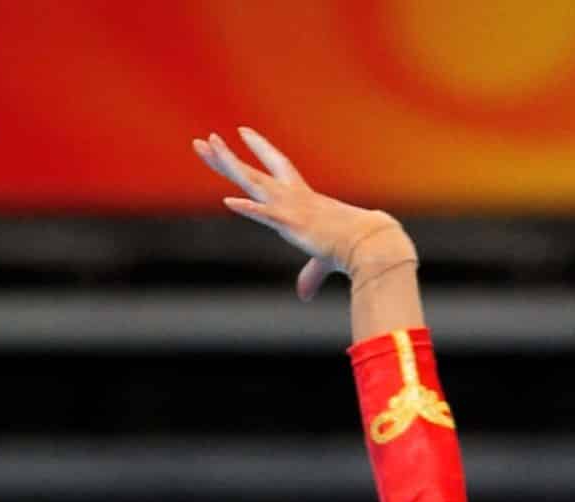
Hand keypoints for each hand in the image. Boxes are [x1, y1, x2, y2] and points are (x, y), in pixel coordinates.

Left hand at [191, 126, 405, 301]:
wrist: (370, 242)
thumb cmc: (352, 247)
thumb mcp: (324, 261)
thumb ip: (309, 276)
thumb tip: (304, 296)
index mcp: (301, 196)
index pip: (276, 165)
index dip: (259, 148)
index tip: (242, 132)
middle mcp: (291, 196)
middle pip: (251, 172)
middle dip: (226, 157)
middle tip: (203, 142)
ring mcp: (290, 207)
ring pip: (251, 181)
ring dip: (228, 164)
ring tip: (206, 146)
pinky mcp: (293, 224)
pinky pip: (265, 215)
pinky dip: (248, 209)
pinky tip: (228, 202)